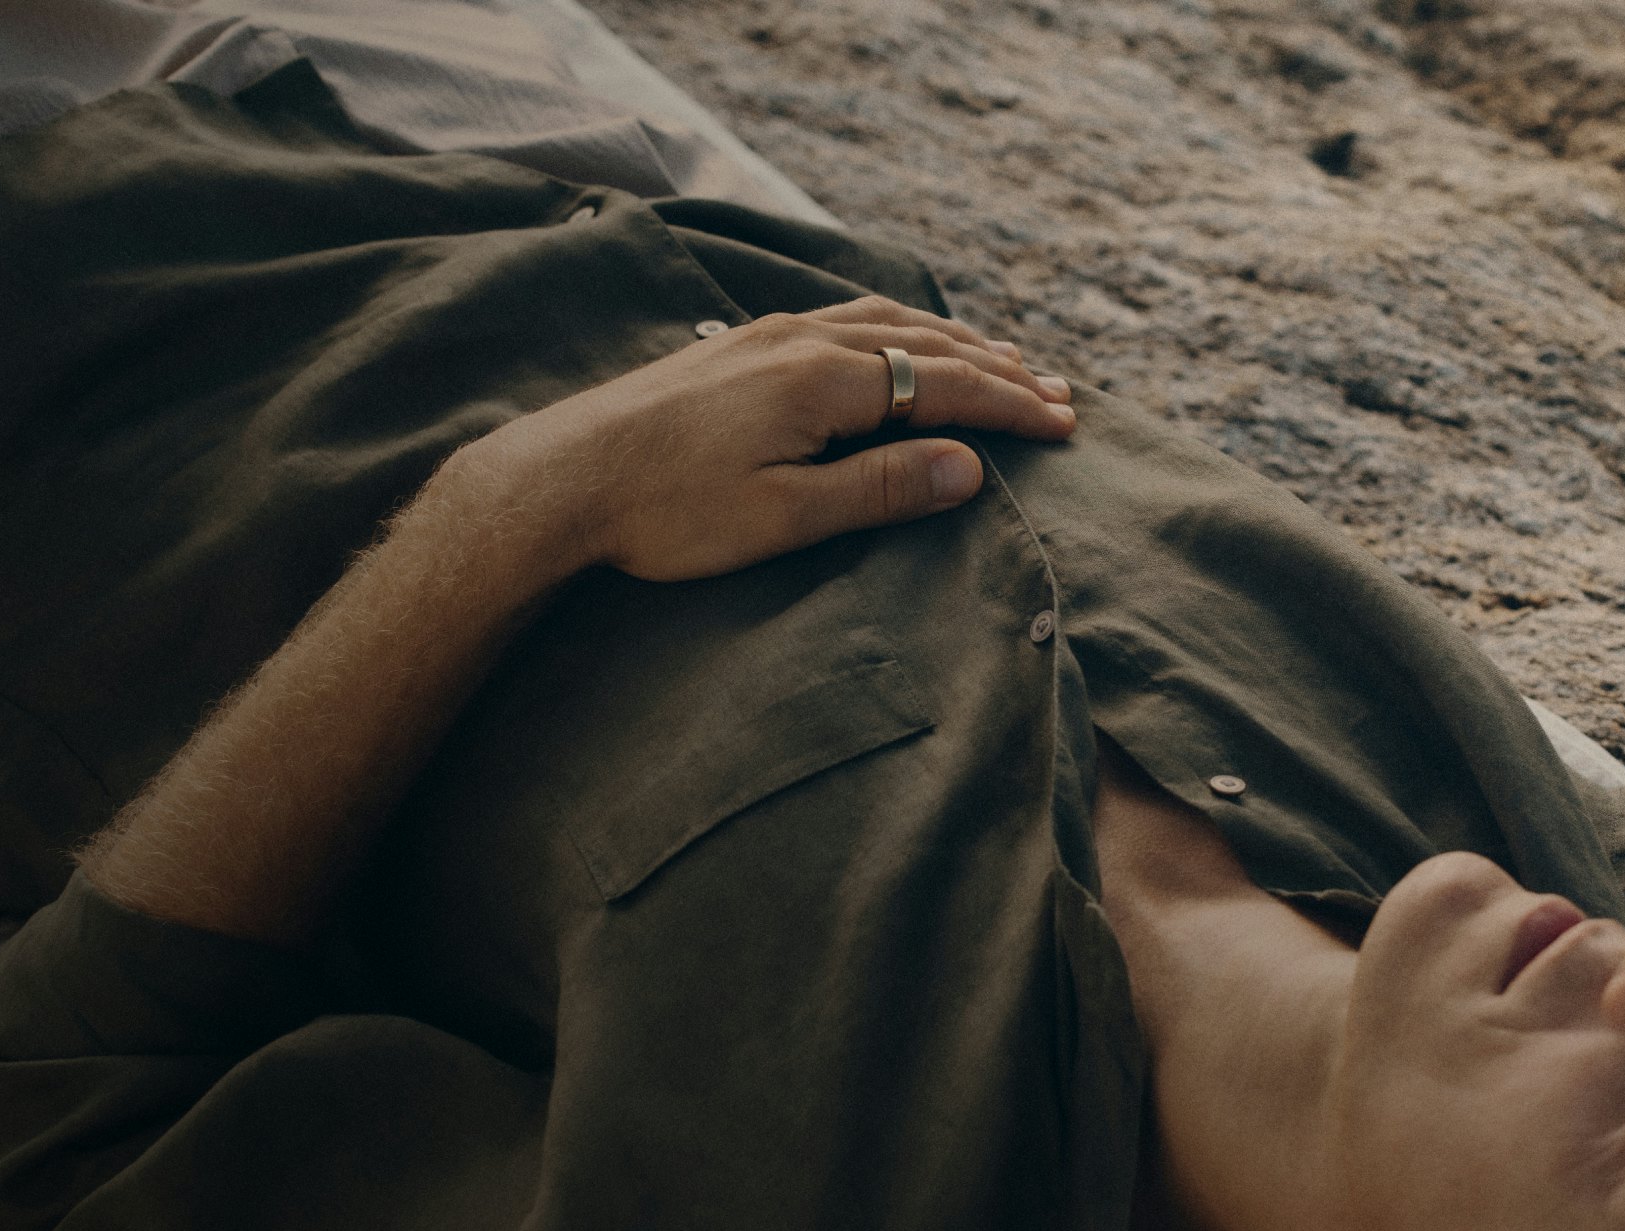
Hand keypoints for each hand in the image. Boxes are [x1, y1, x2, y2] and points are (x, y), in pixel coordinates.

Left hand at [487, 295, 1077, 582]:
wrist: (559, 479)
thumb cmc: (667, 513)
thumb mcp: (786, 517)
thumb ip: (881, 487)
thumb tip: (969, 466)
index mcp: (824, 379)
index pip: (944, 384)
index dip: (1012, 406)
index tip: (1066, 424)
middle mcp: (802, 339)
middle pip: (925, 345)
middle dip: (999, 369)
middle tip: (1059, 392)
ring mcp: (767, 334)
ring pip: (883, 323)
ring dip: (950, 343)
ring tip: (1000, 360)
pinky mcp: (737, 345)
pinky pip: (841, 319)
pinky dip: (895, 329)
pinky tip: (896, 340)